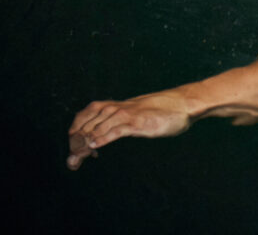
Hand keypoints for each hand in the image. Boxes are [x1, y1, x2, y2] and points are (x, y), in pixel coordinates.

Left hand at [67, 89, 191, 169]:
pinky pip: (118, 128)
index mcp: (121, 105)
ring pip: (101, 121)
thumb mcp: (141, 115)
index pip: (91, 110)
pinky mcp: (140, 122)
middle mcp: (122, 107)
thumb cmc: (165, 110)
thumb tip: (117, 131)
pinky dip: (103, 136)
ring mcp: (131, 113)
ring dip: (86, 137)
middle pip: (90, 116)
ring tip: (77, 153)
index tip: (72, 143)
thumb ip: (128, 122)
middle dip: (77, 135)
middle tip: (72, 155)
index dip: (78, 125)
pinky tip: (95, 145)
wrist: (185, 103)